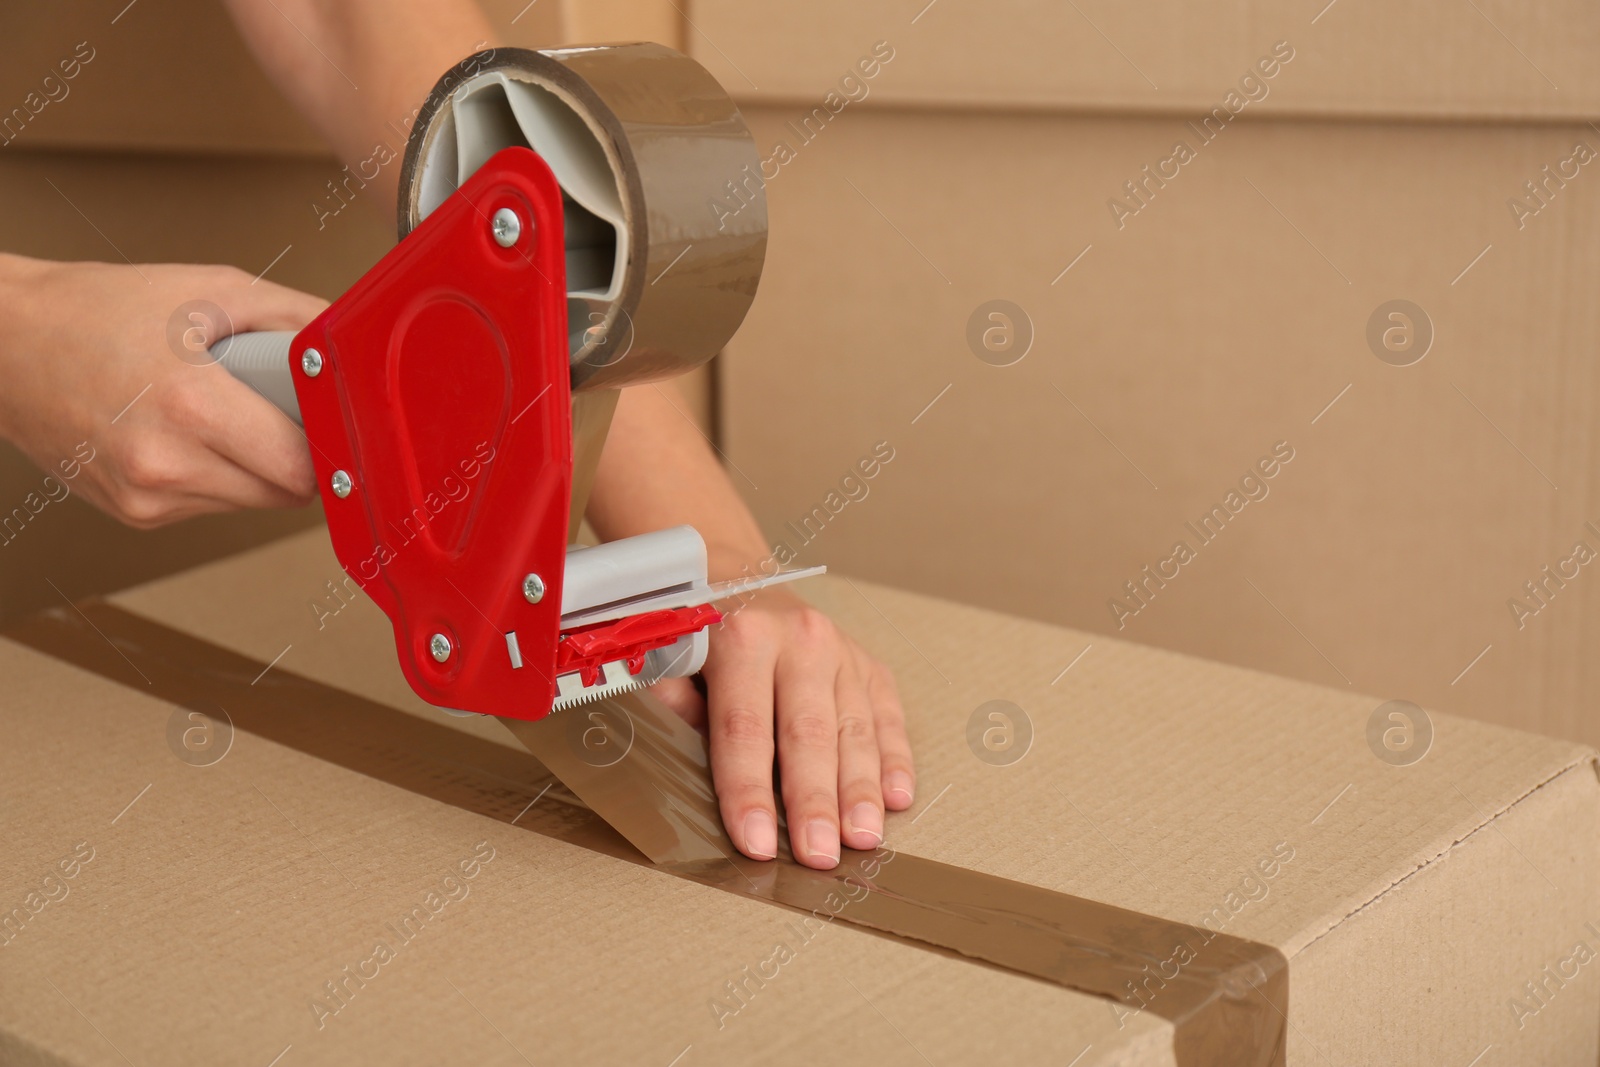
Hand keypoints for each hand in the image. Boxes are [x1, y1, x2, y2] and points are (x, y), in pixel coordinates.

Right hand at [0, 255, 327, 526]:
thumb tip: (349, 342)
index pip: (299, 468)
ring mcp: (145, 497)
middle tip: (276, 409)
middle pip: (284, 494)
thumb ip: (294, 318)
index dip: (325, 444)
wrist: (4, 342)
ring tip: (219, 412)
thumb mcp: (210, 290)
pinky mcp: (133, 513)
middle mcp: (165, 464)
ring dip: (254, 468)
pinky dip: (215, 475)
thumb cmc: (96, 309)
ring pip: (249, 503)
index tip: (328, 422)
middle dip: (294, 456)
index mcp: (190, 406)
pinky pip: (209, 505)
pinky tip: (186, 432)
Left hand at [649, 588, 916, 868]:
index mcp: (742, 637)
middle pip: (808, 734)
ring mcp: (841, 651)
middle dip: (815, 802)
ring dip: (860, 791)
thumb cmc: (696, 626)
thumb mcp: (665, 653)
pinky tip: (895, 798)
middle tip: (820, 856)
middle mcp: (800, 640)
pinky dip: (894, 759)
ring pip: (855, 729)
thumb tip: (684, 761)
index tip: (756, 843)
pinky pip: (887, 716)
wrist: (735, 574)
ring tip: (863, 838)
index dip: (748, 791)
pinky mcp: (867, 663)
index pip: (745, 728)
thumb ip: (671, 703)